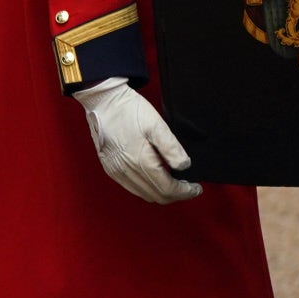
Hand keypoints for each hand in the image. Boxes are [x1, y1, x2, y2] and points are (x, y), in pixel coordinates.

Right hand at [73, 77, 202, 204]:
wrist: (102, 101)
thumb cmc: (128, 110)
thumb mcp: (156, 124)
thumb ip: (172, 148)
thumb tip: (184, 166)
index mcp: (140, 162)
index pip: (168, 189)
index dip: (185, 191)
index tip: (196, 188)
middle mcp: (126, 171)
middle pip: (157, 196)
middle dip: (176, 194)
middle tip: (188, 187)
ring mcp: (116, 171)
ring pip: (145, 194)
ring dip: (162, 193)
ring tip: (174, 182)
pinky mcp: (109, 168)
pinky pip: (132, 187)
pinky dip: (147, 188)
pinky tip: (154, 177)